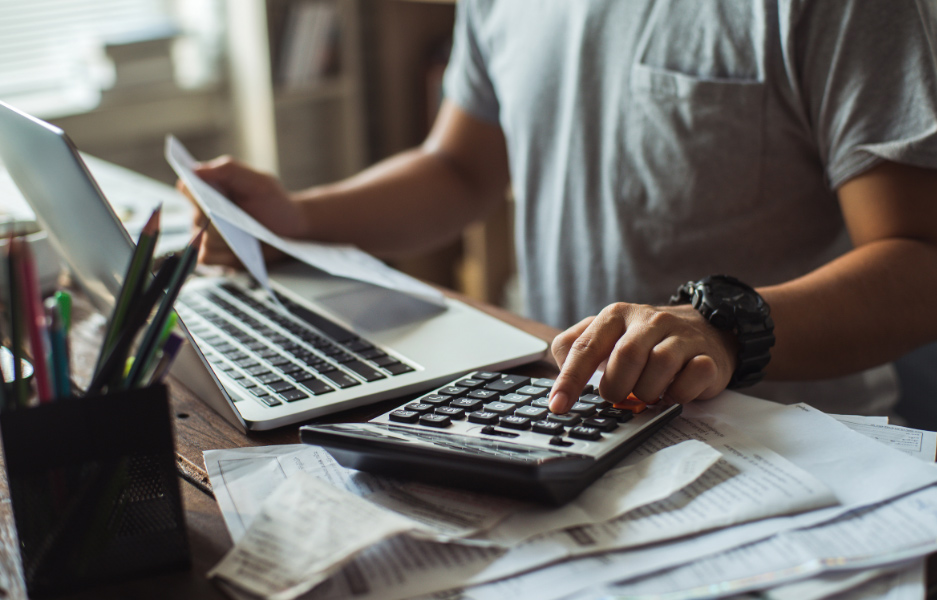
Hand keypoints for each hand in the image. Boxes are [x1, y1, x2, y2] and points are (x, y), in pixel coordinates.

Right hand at [176, 156, 306, 265]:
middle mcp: (203, 212)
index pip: (186, 188)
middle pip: (194, 217)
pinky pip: (206, 256)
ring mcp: (208, 235)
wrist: (292, 228)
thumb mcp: (258, 181)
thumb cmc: (274, 202)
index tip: (207, 196)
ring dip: (221, 238)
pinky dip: (222, 254)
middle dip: (214, 219)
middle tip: (233, 218)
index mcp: (210, 190)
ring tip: (244, 234)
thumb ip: (228, 170)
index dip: (192, 191)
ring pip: (199, 239)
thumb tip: (195, 169)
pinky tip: (240, 249)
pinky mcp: (217, 255)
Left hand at [548, 302, 738, 412]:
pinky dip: (679, 394)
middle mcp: (648, 320)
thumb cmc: (646, 341)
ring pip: (659, 366)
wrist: (706, 330)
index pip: (585, 347)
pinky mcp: (707, 356)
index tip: (558, 406)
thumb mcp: (608, 336)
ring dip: (648, 392)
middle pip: (625, 357)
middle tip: (618, 396)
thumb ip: (576, 348)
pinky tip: (673, 393)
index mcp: (616, 315)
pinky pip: (692, 377)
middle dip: (616, 387)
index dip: (570, 379)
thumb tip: (558, 377)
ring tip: (647, 394)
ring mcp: (681, 336)